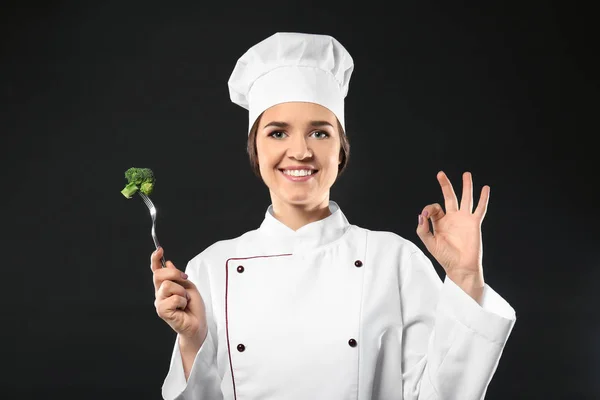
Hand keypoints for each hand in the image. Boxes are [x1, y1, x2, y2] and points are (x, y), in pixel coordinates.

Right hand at [151, 247, 206, 342]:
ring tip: (184, 300)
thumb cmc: (193, 307)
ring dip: (181, 291)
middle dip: (174, 273)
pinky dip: (182, 301)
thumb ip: (178, 276)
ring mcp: (160, 302)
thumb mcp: (189, 286)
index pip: (156, 270)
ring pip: (167, 286)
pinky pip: (173, 298)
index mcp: (165, 286)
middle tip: (185, 279)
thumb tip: (168, 263)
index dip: (155, 259)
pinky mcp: (162, 311)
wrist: (197, 324)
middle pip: (159, 274)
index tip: (159, 249)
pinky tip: (183, 308)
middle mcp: (160, 293)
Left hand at [416, 171, 489, 291]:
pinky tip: (485, 188)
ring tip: (467, 174)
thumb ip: (423, 229)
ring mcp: (464, 219)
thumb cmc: (445, 257)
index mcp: (440, 222)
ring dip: (466, 186)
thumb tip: (421, 215)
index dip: (429, 208)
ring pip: (466, 199)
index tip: (426, 215)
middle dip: (445, 185)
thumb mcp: (429, 243)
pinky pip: (480, 208)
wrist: (460, 267)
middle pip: (449, 197)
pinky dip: (483, 199)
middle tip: (440, 174)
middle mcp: (452, 218)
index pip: (434, 208)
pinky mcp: (474, 223)